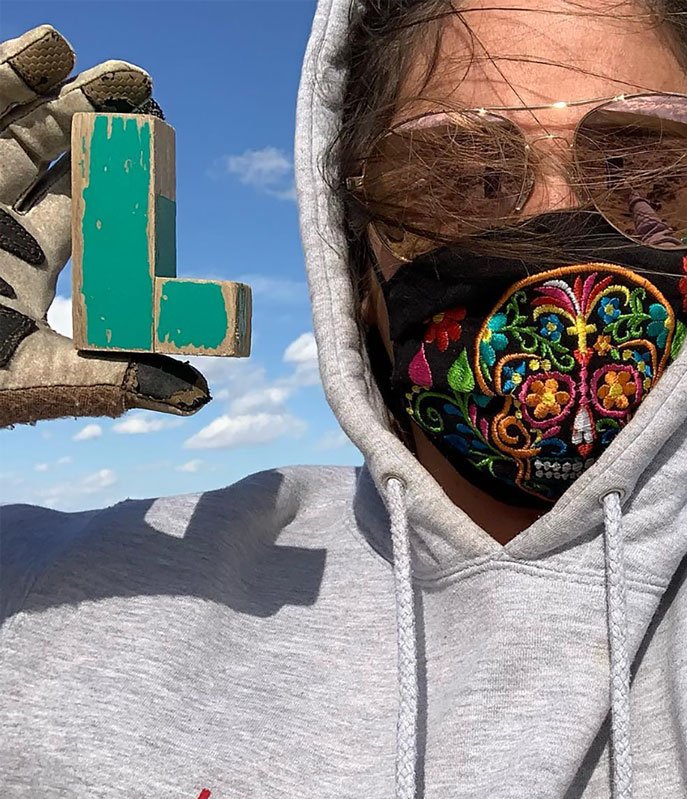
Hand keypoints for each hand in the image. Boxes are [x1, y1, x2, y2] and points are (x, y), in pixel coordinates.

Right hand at [0, 24, 208, 428]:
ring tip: (94, 59)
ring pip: (6, 121)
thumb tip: (199, 394)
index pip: (82, 204)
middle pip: (47, 151)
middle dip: (93, 116)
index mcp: (26, 261)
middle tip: (143, 91)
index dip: (119, 171)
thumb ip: (113, 380)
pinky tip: (45, 48)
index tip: (159, 135)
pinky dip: (3, 73)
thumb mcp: (40, 379)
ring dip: (48, 86)